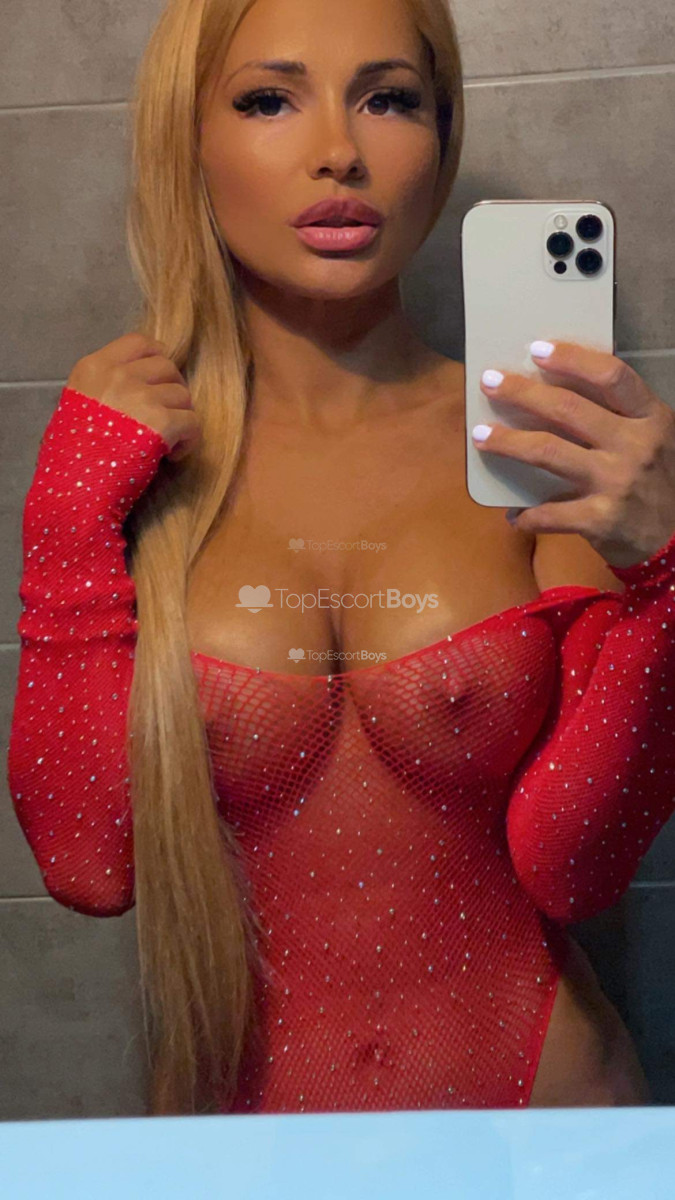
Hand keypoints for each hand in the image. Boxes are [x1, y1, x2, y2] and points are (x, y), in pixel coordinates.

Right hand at [67, 331, 201, 462]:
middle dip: (171, 391)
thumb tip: (137, 383)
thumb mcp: (74, 408)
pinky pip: (193, 422)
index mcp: (92, 368)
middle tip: (164, 417)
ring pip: (183, 395)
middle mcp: (117, 375)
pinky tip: (171, 456)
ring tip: (164, 442)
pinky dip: (188, 441)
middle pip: (167, 367)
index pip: (140, 343)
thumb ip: (103, 389)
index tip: (159, 382)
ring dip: (179, 418)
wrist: (73, 491)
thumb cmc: (70, 459)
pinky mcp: (162, 422)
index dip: (157, 360)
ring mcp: (141, 396)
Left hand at [472, 339, 674, 568]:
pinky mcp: (600, 519)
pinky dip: (527, 515)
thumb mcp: (652, 439)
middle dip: (522, 393)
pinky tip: (513, 515)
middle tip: (490, 382)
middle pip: (568, 408)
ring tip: (481, 436)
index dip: (572, 359)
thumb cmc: (656, 483)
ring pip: (548, 452)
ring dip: (508, 442)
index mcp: (650, 418)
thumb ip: (618, 417)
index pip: (611, 376)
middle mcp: (634, 445)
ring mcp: (616, 482)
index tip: (537, 349)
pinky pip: (550, 513)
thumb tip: (555, 390)